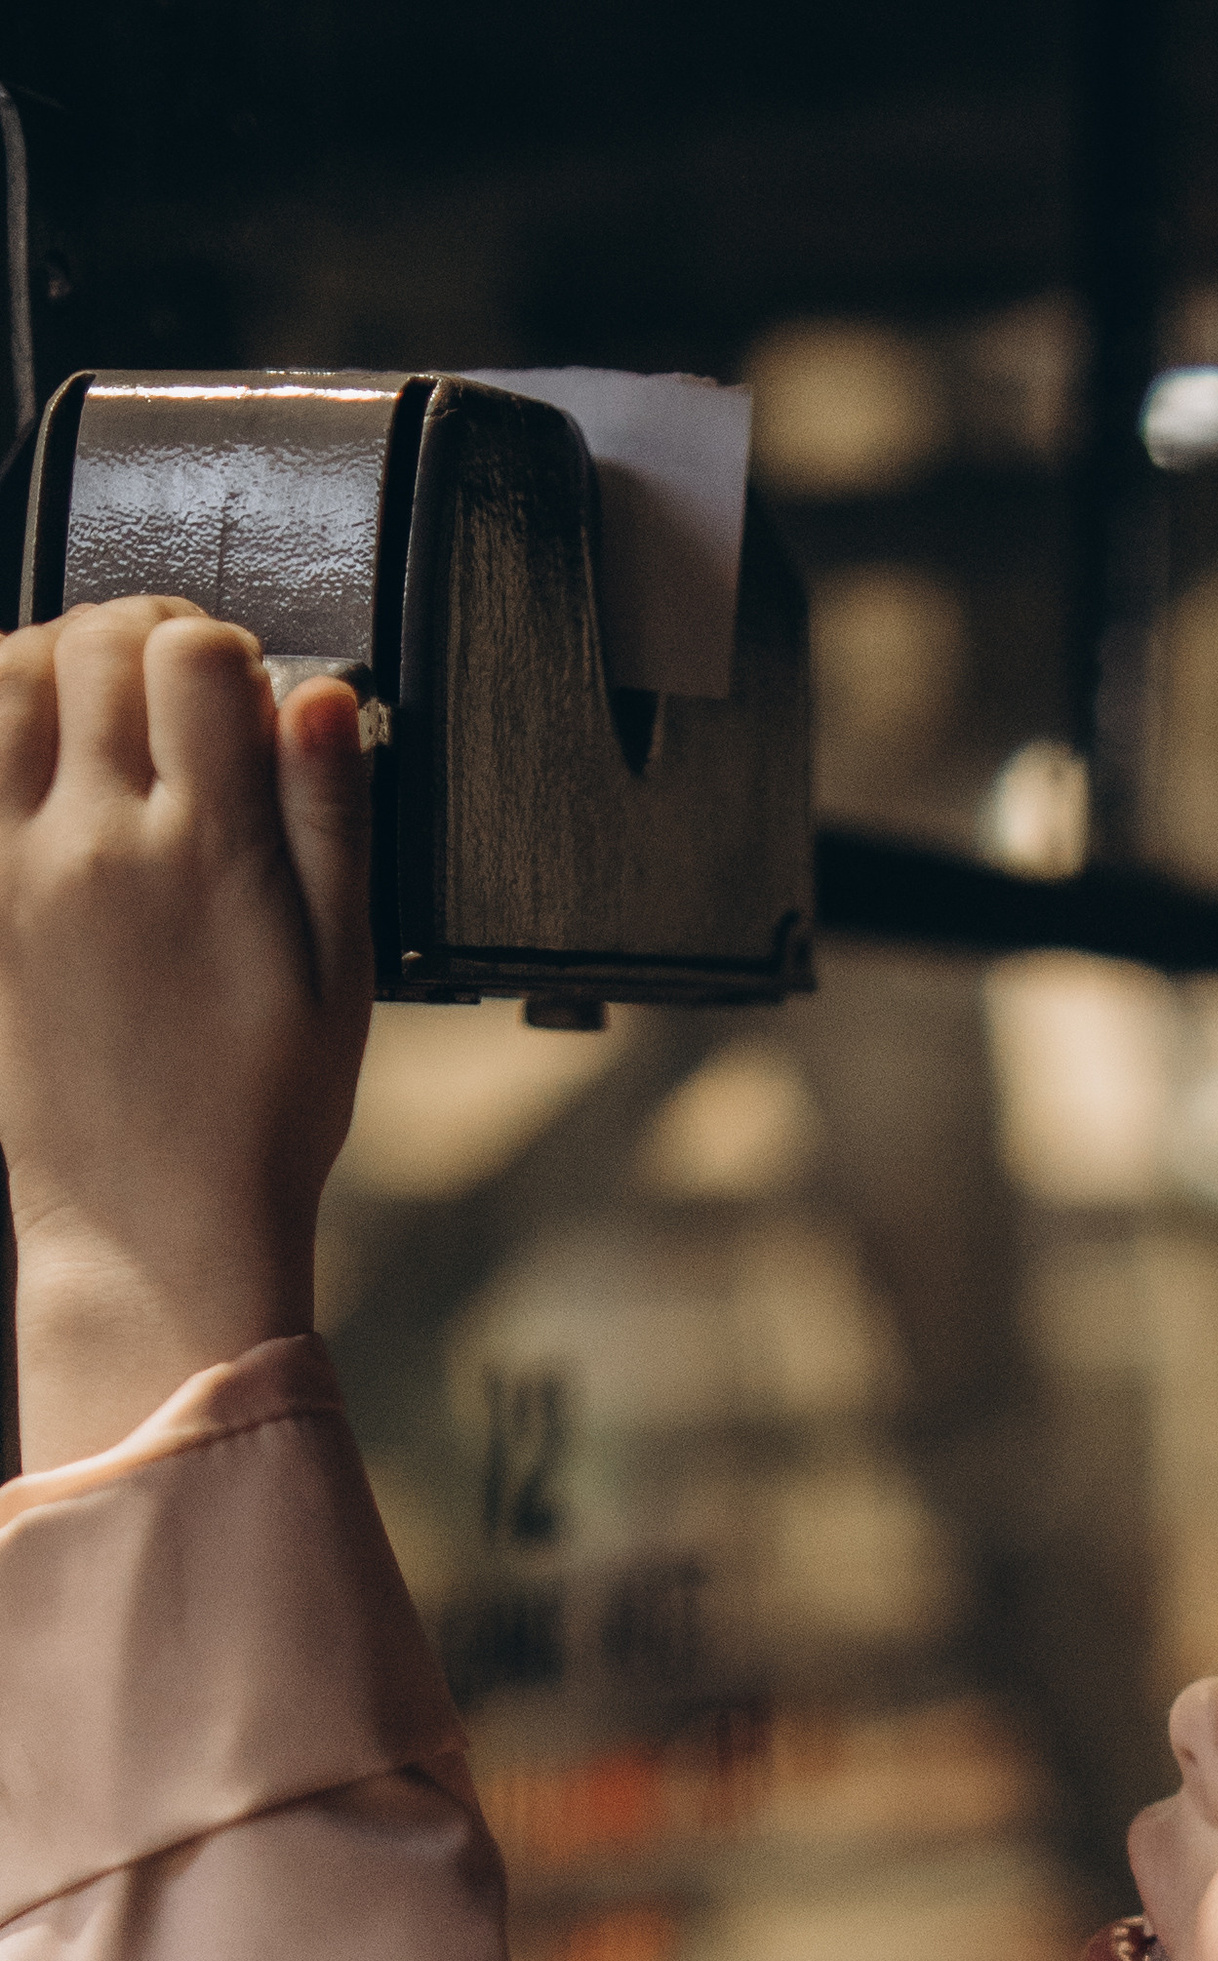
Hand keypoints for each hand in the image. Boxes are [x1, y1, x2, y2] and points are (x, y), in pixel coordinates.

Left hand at [0, 596, 375, 1469]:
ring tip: (97, 699)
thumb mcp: (342, 976)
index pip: (198, 659)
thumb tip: (325, 696)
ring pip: (3, 677)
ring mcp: (16, 869)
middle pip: (95, 646)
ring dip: (52, 659)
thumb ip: (332, 823)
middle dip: (144, 635)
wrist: (151, 1227)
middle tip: (181, 682)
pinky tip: (33, 750)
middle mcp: (97, 844)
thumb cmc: (258, 1120)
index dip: (228, 651)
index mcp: (208, 853)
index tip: (247, 693)